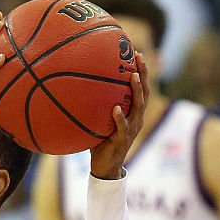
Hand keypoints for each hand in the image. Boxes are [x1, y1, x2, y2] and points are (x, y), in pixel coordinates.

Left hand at [90, 52, 149, 179]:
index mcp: (133, 113)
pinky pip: (122, 127)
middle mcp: (136, 118)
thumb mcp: (99, 121)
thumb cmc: (100, 141)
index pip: (140, 88)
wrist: (105, 167)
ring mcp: (131, 129)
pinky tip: (116, 108)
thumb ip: (95, 107)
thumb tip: (76, 88)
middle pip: (144, 92)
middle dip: (143, 73)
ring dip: (136, 91)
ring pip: (138, 107)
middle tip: (138, 57)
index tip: (136, 53)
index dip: (141, 71)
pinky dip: (120, 118)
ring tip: (132, 76)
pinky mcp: (122, 140)